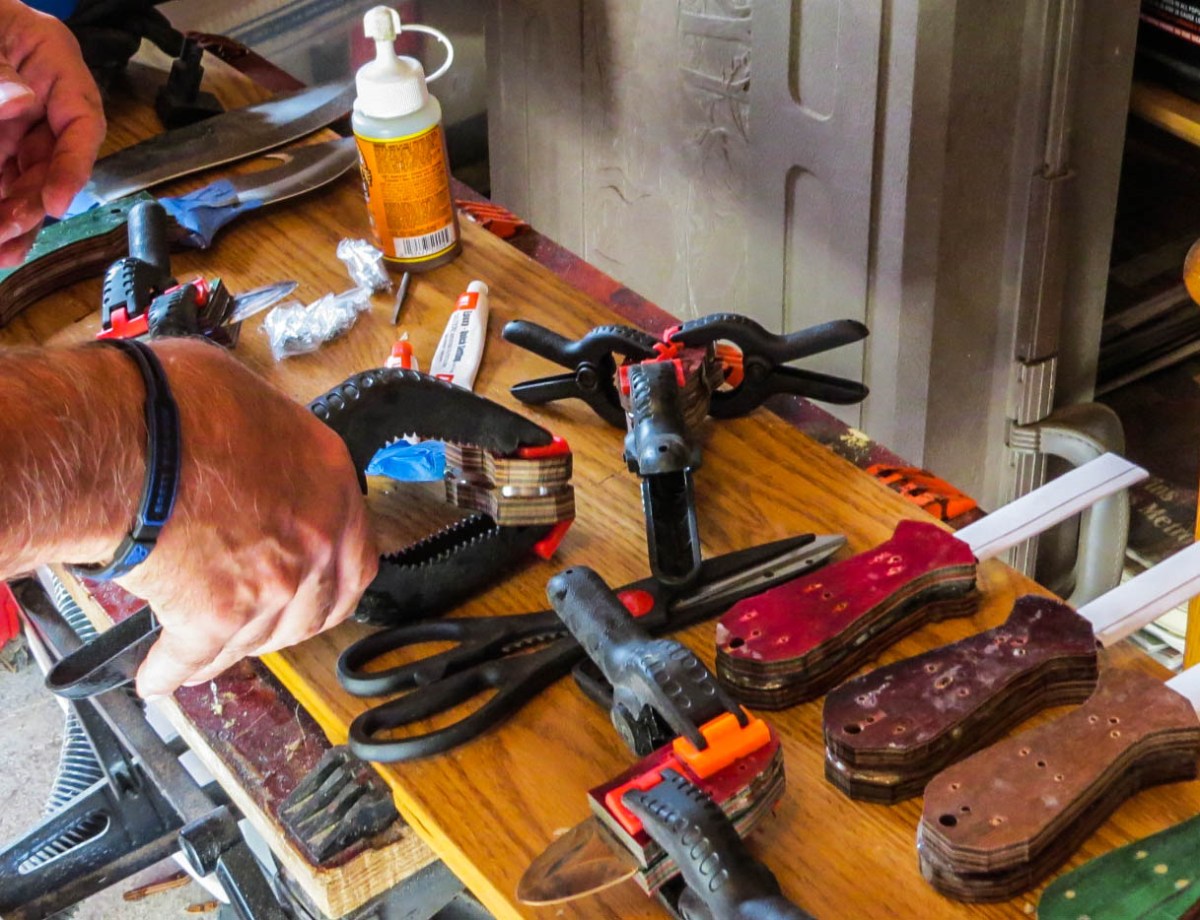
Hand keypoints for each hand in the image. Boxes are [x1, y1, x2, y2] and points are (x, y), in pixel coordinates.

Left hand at [0, 1, 104, 266]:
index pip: (82, 119)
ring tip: (2, 251)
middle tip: (9, 232)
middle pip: (51, 160)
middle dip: (32, 203)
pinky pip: (1, 176)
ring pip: (24, 178)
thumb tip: (21, 99)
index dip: (73, 165)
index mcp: (50, 57)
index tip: (55, 203)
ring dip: (14, 218)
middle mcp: (40, 96)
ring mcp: (15, 119)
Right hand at [118, 339, 377, 696]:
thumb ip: (269, 442)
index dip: (332, 577)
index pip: (357, 552)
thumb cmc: (174, 404)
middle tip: (261, 623)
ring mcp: (274, 582)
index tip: (315, 587)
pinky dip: (173, 670)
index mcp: (329, 478)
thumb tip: (252, 442)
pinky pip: (196, 655)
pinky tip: (159, 678)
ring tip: (208, 653)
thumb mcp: (248, 399)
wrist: (123, 439)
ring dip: (233, 648)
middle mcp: (315, 536)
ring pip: (260, 637)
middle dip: (286, 621)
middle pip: (317, 607)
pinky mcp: (219, 615)